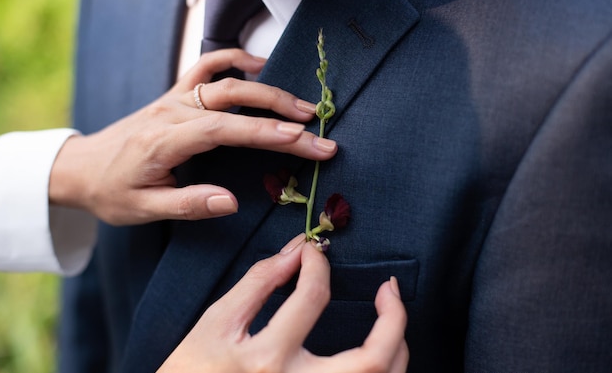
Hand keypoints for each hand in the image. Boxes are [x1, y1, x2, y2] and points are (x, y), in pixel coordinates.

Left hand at [48, 50, 337, 223]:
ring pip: (226, 80)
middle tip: (319, 130)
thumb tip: (231, 202)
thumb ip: (187, 204)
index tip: (303, 140)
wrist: (81, 168)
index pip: (225, 131)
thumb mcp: (142, 210)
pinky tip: (260, 66)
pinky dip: (235, 60)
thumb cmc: (111, 193)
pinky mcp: (175, 95)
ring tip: (303, 105)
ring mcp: (174, 99)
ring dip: (268, 89)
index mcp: (164, 141)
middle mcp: (172, 112)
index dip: (266, 132)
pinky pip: (207, 66)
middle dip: (281, 112)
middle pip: (234, 100)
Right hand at [158, 234, 408, 372]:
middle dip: (393, 319)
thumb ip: (257, 284)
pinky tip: (378, 356)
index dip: (318, 265)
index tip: (315, 252)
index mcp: (266, 361)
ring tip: (393, 320)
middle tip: (390, 289)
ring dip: (398, 350)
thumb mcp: (216, 325)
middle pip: (371, 361)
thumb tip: (293, 252)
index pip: (311, 298)